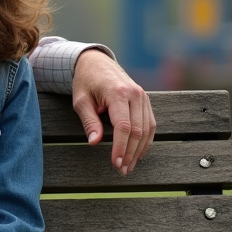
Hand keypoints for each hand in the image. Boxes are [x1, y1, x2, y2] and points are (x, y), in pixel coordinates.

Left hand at [72, 49, 155, 174]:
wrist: (96, 62)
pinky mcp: (145, 100)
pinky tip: (138, 152)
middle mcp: (135, 94)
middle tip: (122, 170)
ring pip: (148, 129)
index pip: (124, 126)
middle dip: (131, 153)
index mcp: (118, 93)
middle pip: (138, 131)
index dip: (121, 148)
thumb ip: (89, 121)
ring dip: (140, 150)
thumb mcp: (81, 101)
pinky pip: (150, 123)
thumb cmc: (86, 81)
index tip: (116, 163)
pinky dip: (146, 140)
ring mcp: (143, 97)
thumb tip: (94, 142)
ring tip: (129, 166)